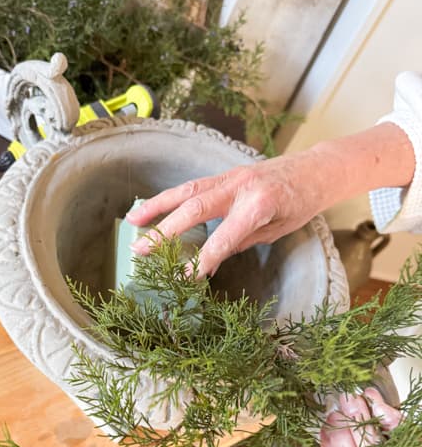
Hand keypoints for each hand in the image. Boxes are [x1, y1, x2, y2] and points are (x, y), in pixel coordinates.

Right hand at [126, 151, 332, 277]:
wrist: (314, 169)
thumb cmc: (300, 204)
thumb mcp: (275, 230)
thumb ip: (241, 241)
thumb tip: (209, 260)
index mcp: (259, 204)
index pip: (224, 237)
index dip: (203, 258)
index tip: (184, 277)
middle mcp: (241, 186)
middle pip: (194, 208)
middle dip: (164, 230)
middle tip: (139, 249)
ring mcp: (231, 177)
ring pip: (186, 190)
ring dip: (157, 206)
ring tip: (132, 221)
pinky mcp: (226, 175)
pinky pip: (193, 186)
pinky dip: (170, 198)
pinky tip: (153, 209)